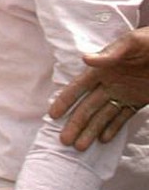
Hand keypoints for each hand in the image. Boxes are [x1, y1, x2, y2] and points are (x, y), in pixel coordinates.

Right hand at [48, 30, 148, 148]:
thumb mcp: (132, 43)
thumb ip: (110, 53)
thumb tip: (86, 59)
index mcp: (103, 68)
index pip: (79, 87)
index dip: (66, 100)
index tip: (53, 114)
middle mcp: (109, 83)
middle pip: (88, 106)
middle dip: (76, 123)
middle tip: (64, 140)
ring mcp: (123, 93)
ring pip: (103, 115)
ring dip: (91, 130)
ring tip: (80, 147)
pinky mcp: (137, 101)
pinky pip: (122, 117)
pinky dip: (113, 129)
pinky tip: (104, 140)